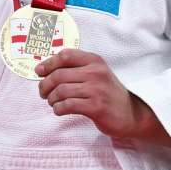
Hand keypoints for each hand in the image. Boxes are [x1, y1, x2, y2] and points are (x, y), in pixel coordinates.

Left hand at [35, 49, 169, 144]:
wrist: (131, 114)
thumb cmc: (107, 94)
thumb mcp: (95, 74)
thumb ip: (74, 69)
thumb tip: (42, 69)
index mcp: (95, 61)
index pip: (65, 55)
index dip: (48, 63)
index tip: (39, 72)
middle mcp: (96, 72)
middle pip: (58, 75)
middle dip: (45, 85)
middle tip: (44, 93)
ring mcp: (97, 89)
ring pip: (61, 91)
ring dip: (51, 99)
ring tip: (53, 103)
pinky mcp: (96, 107)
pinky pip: (67, 105)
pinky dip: (58, 109)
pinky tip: (60, 110)